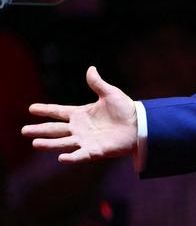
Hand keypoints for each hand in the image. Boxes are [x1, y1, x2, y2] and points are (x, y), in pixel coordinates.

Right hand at [22, 66, 137, 162]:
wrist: (140, 124)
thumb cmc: (125, 109)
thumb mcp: (110, 94)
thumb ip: (98, 84)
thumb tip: (90, 68)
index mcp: (81, 114)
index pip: (59, 111)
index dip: (46, 110)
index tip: (31, 108)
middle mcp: (80, 128)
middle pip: (55, 129)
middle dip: (40, 130)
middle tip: (24, 130)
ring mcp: (86, 140)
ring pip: (63, 143)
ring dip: (49, 143)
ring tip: (35, 143)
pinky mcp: (95, 151)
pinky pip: (81, 155)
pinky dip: (72, 157)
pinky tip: (61, 158)